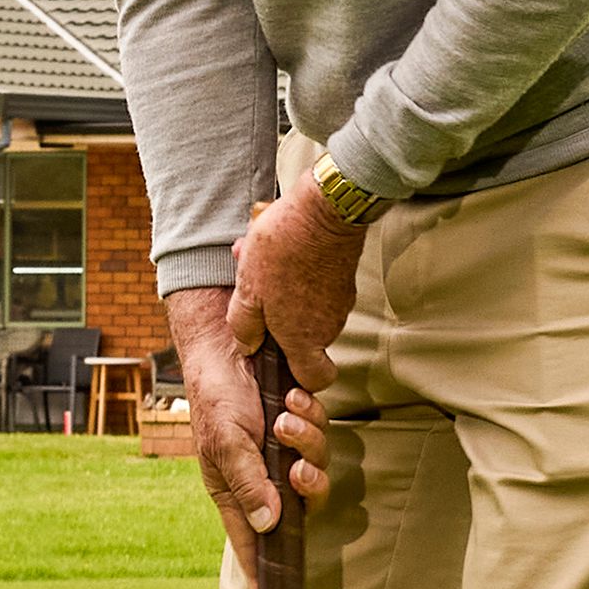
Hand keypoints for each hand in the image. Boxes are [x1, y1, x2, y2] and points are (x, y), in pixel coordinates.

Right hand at [164, 286, 333, 553]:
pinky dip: (312, 415)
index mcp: (236, 488)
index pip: (252, 540)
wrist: (228, 342)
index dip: (263, 568)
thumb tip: (268, 524)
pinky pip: (323, 432)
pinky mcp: (302, 423)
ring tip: (287, 412)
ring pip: (318, 464)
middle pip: (304, 503)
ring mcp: (284, 449)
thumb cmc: (215, 394)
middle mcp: (264, 475)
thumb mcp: (225, 440)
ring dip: (308, 439)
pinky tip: (294, 396)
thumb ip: (247, 482)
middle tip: (297, 468)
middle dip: (308, 484)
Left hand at [233, 181, 366, 375]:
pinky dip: (293, 272)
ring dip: (279, 290)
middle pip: (303, 338)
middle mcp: (328, 326)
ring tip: (256, 260)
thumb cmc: (284, 251)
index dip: (300, 378)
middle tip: (253, 290)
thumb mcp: (249, 290)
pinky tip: (276, 248)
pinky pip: (313, 285)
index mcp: (304, 338)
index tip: (279, 359)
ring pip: (304, 307)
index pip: (315, 379)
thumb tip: (248, 346)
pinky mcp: (343, 277)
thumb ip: (245, 326)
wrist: (325, 209)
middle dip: (275, 318)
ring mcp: (339, 301)